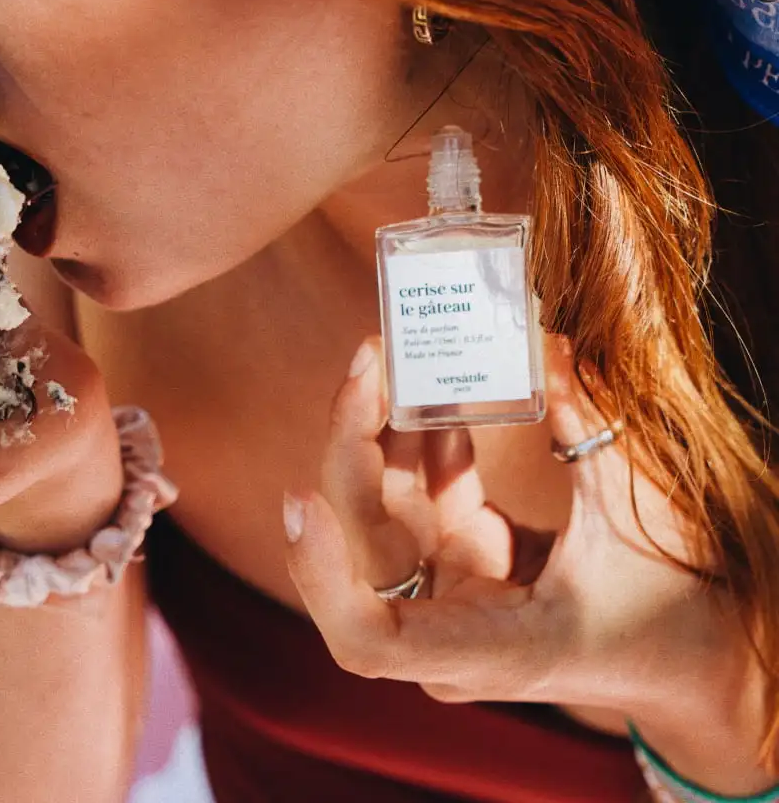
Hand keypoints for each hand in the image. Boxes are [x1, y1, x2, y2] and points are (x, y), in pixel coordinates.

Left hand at [283, 336, 737, 717]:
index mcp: (484, 648)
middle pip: (366, 537)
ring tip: (394, 351)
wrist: (693, 653)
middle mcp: (446, 621)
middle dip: (355, 443)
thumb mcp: (639, 520)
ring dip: (385, 424)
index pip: (368, 636)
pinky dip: (424, 436)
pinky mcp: (459, 553)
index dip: (320, 573)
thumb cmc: (674, 610)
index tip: (299, 498)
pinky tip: (431, 385)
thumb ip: (588, 427)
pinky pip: (421, 489)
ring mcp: (447, 584)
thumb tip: (542, 340)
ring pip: (385, 501)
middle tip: (370, 361)